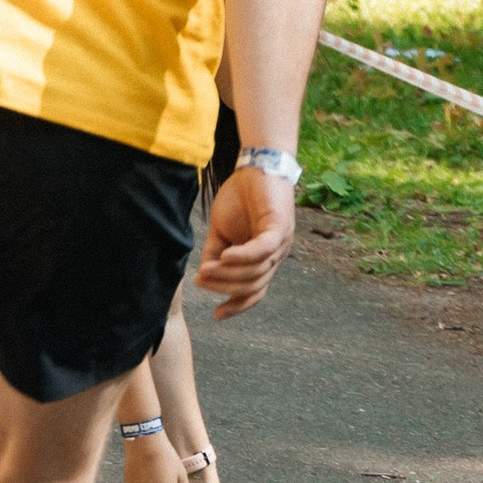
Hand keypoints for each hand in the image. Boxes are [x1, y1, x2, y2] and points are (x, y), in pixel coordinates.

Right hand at [194, 162, 293, 318]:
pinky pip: (262, 249)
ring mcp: (281, 242)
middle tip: (202, 280)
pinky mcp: (279, 226)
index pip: (256, 291)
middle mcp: (277, 254)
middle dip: (224, 287)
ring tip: (206, 269)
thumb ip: (214, 253)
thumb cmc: (240, 198)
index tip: (216, 316)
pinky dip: (243, 257)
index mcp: (264, 258)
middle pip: (253, 285)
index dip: (238, 305)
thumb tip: (204, 275)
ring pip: (256, 271)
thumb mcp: (221, 231)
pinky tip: (224, 257)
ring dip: (228, 274)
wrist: (255, 166)